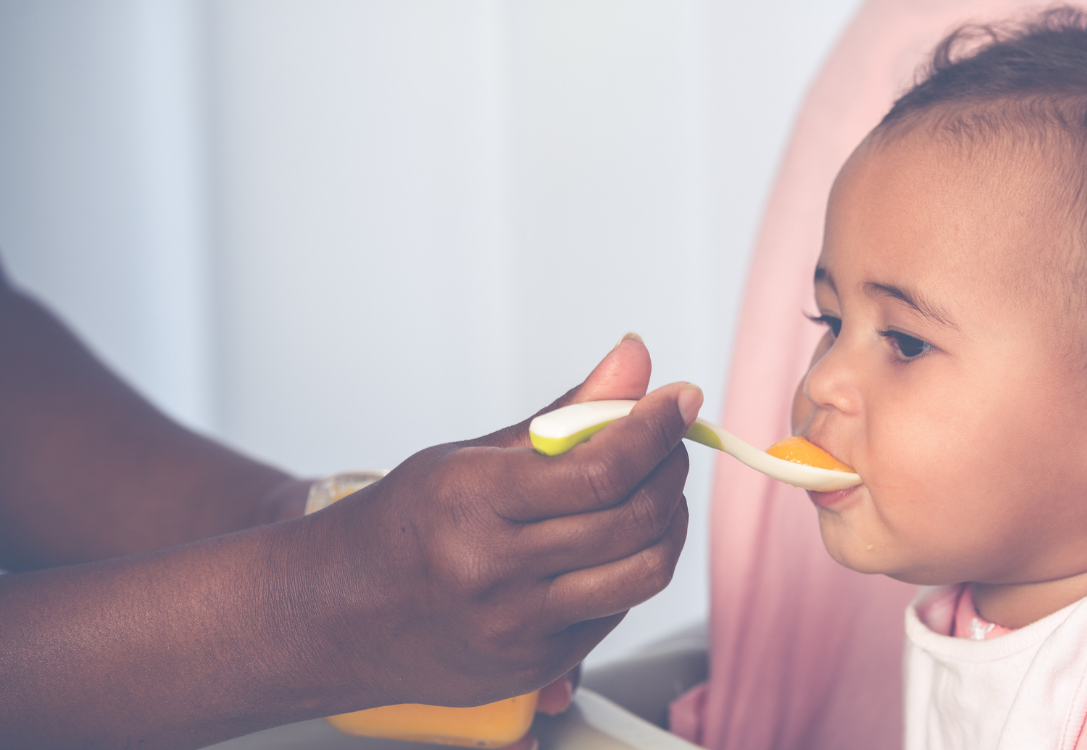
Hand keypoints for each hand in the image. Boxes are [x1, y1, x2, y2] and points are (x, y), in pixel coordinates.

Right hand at [294, 336, 699, 709]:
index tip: (680, 401)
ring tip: (653, 493)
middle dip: (671, 470)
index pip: (601, 469)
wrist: (330, 617)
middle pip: (633, 521)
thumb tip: (635, 361)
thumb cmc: (402, 526)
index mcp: (473, 501)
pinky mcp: (534, 665)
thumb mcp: (470, 456)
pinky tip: (610, 543)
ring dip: (668, 523)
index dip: (657, 430)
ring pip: (642, 572)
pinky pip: (617, 608)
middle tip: (668, 443)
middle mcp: (495, 569)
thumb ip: (565, 415)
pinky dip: (631, 566)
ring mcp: (516, 627)